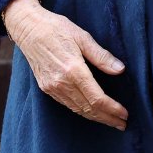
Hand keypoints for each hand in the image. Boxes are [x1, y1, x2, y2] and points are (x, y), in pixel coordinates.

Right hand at [4, 0, 126, 130]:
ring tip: (111, 121)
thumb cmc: (55, 28)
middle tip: (123, 124)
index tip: (124, 114)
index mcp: (73, 70)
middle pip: (89, 109)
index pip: (97, 98)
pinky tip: (92, 112)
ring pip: (78, 110)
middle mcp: (61, 83)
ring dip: (96, 118)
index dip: (112, 109)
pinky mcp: (46, 88)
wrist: (28, 28)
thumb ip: (101, 56)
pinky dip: (82, 111)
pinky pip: (68, 105)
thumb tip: (120, 69)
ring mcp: (52, 87)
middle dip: (107, 118)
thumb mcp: (82, 37)